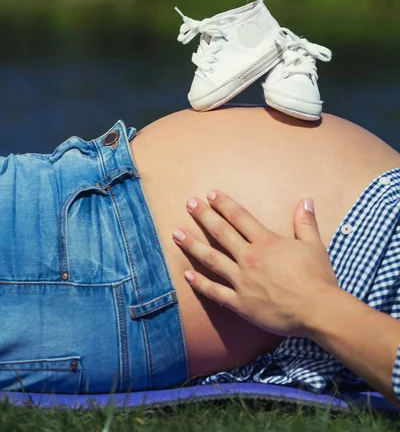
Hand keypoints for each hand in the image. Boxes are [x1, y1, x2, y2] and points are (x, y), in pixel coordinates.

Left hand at [172, 191, 337, 337]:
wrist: (317, 310)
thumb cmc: (317, 277)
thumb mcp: (313, 244)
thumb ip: (305, 222)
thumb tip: (305, 199)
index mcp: (266, 242)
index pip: (240, 217)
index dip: (224, 204)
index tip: (210, 194)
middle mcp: (249, 258)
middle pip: (221, 232)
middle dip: (203, 216)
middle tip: (189, 203)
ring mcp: (242, 281)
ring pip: (212, 259)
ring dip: (193, 245)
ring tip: (176, 234)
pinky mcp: (240, 303)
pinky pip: (215, 292)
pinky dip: (200, 283)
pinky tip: (187, 275)